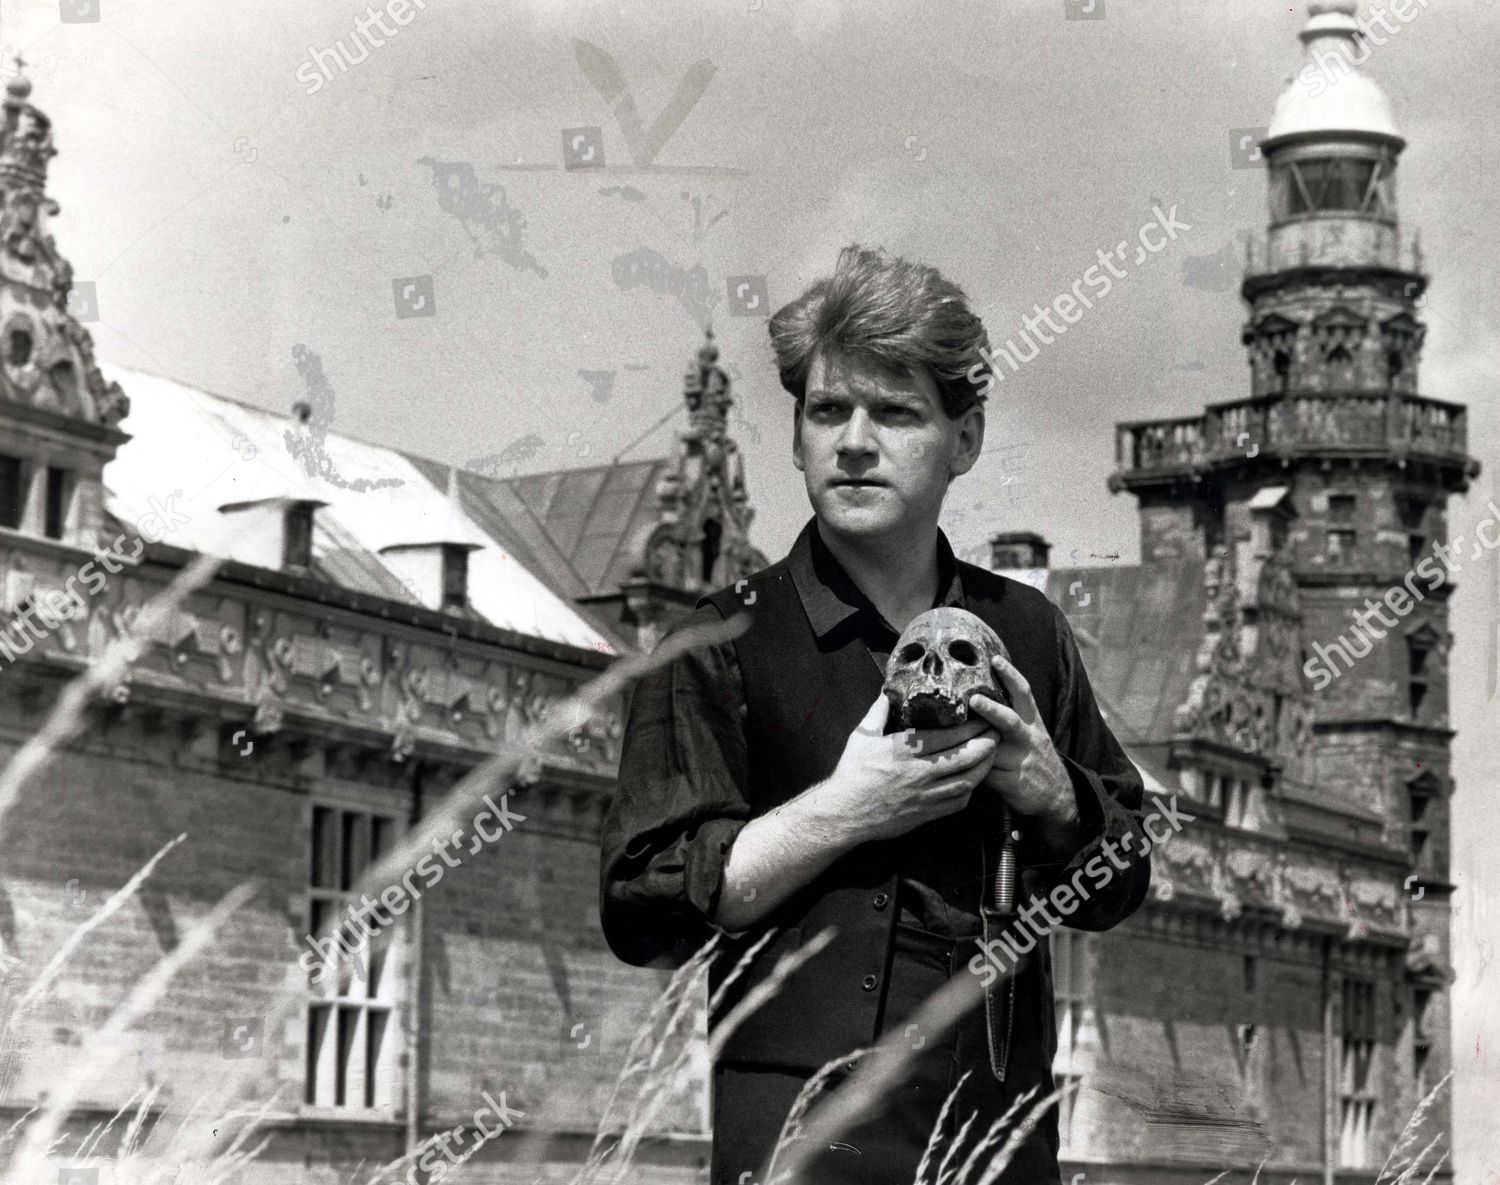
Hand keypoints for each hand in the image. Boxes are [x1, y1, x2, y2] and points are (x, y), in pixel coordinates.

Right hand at [816, 690, 999, 846]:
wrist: (844, 812)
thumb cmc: (852, 773)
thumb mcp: (862, 735)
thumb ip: (879, 711)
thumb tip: (888, 691)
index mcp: (906, 750)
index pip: (949, 737)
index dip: (971, 728)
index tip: (982, 719)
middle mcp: (920, 772)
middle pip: (966, 758)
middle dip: (986, 745)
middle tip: (996, 734)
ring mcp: (925, 795)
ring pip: (967, 781)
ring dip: (984, 767)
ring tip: (992, 755)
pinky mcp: (926, 813)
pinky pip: (957, 803)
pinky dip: (969, 791)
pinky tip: (973, 782)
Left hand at [967, 653, 1081, 851]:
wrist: (1055, 794)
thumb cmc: (1030, 756)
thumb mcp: (1028, 733)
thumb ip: (1006, 718)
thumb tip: (971, 697)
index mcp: (1031, 722)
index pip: (1023, 694)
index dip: (1010, 675)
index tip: (995, 660)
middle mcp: (1028, 738)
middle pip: (1010, 721)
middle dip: (992, 710)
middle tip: (974, 700)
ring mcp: (1021, 761)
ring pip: (992, 750)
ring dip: (973, 744)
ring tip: (953, 737)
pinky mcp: (1013, 783)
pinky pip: (985, 774)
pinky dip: (970, 769)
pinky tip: (953, 766)